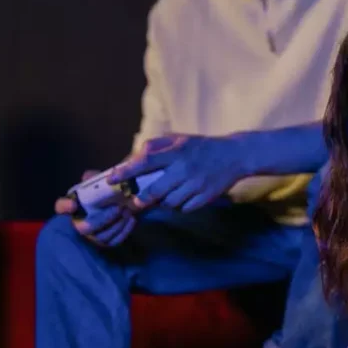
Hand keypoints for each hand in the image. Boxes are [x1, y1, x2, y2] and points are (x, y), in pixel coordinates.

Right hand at [53, 169, 135, 246]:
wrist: (120, 202)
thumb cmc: (104, 192)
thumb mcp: (98, 182)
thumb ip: (93, 178)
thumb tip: (89, 176)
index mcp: (73, 205)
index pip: (60, 207)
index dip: (64, 206)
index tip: (73, 204)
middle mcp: (79, 224)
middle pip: (85, 228)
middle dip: (103, 219)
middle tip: (119, 207)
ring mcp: (92, 236)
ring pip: (102, 237)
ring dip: (117, 225)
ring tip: (127, 211)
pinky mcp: (106, 242)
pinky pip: (114, 241)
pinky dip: (124, 231)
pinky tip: (131, 219)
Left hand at [109, 134, 248, 212]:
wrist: (235, 155)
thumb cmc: (201, 147)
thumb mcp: (179, 138)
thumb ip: (156, 146)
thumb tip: (134, 158)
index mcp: (177, 152)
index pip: (146, 162)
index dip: (127, 171)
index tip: (111, 179)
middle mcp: (185, 169)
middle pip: (156, 190)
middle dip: (142, 199)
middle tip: (136, 201)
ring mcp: (196, 185)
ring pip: (169, 202)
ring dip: (162, 202)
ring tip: (166, 195)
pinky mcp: (206, 197)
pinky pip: (184, 208)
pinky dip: (179, 206)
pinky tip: (182, 197)